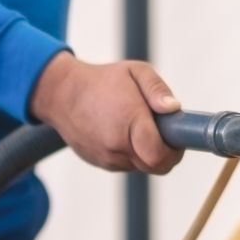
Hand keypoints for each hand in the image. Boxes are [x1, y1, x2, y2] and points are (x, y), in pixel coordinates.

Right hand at [28, 53, 183, 173]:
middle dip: (166, 155)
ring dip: (148, 153)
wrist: (61, 94)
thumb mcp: (135, 72)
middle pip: (155, 166)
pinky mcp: (100, 162)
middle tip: (165, 135)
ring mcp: (107, 157)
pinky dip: (132, 154)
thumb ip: (157, 89)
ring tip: (140, 128)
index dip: (175, 151)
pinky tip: (124, 133)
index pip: (160, 155)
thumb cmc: (102, 81)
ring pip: (141, 167)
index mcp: (129, 121)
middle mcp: (116, 144)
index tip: (177, 137)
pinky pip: (126, 165)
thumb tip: (174, 109)